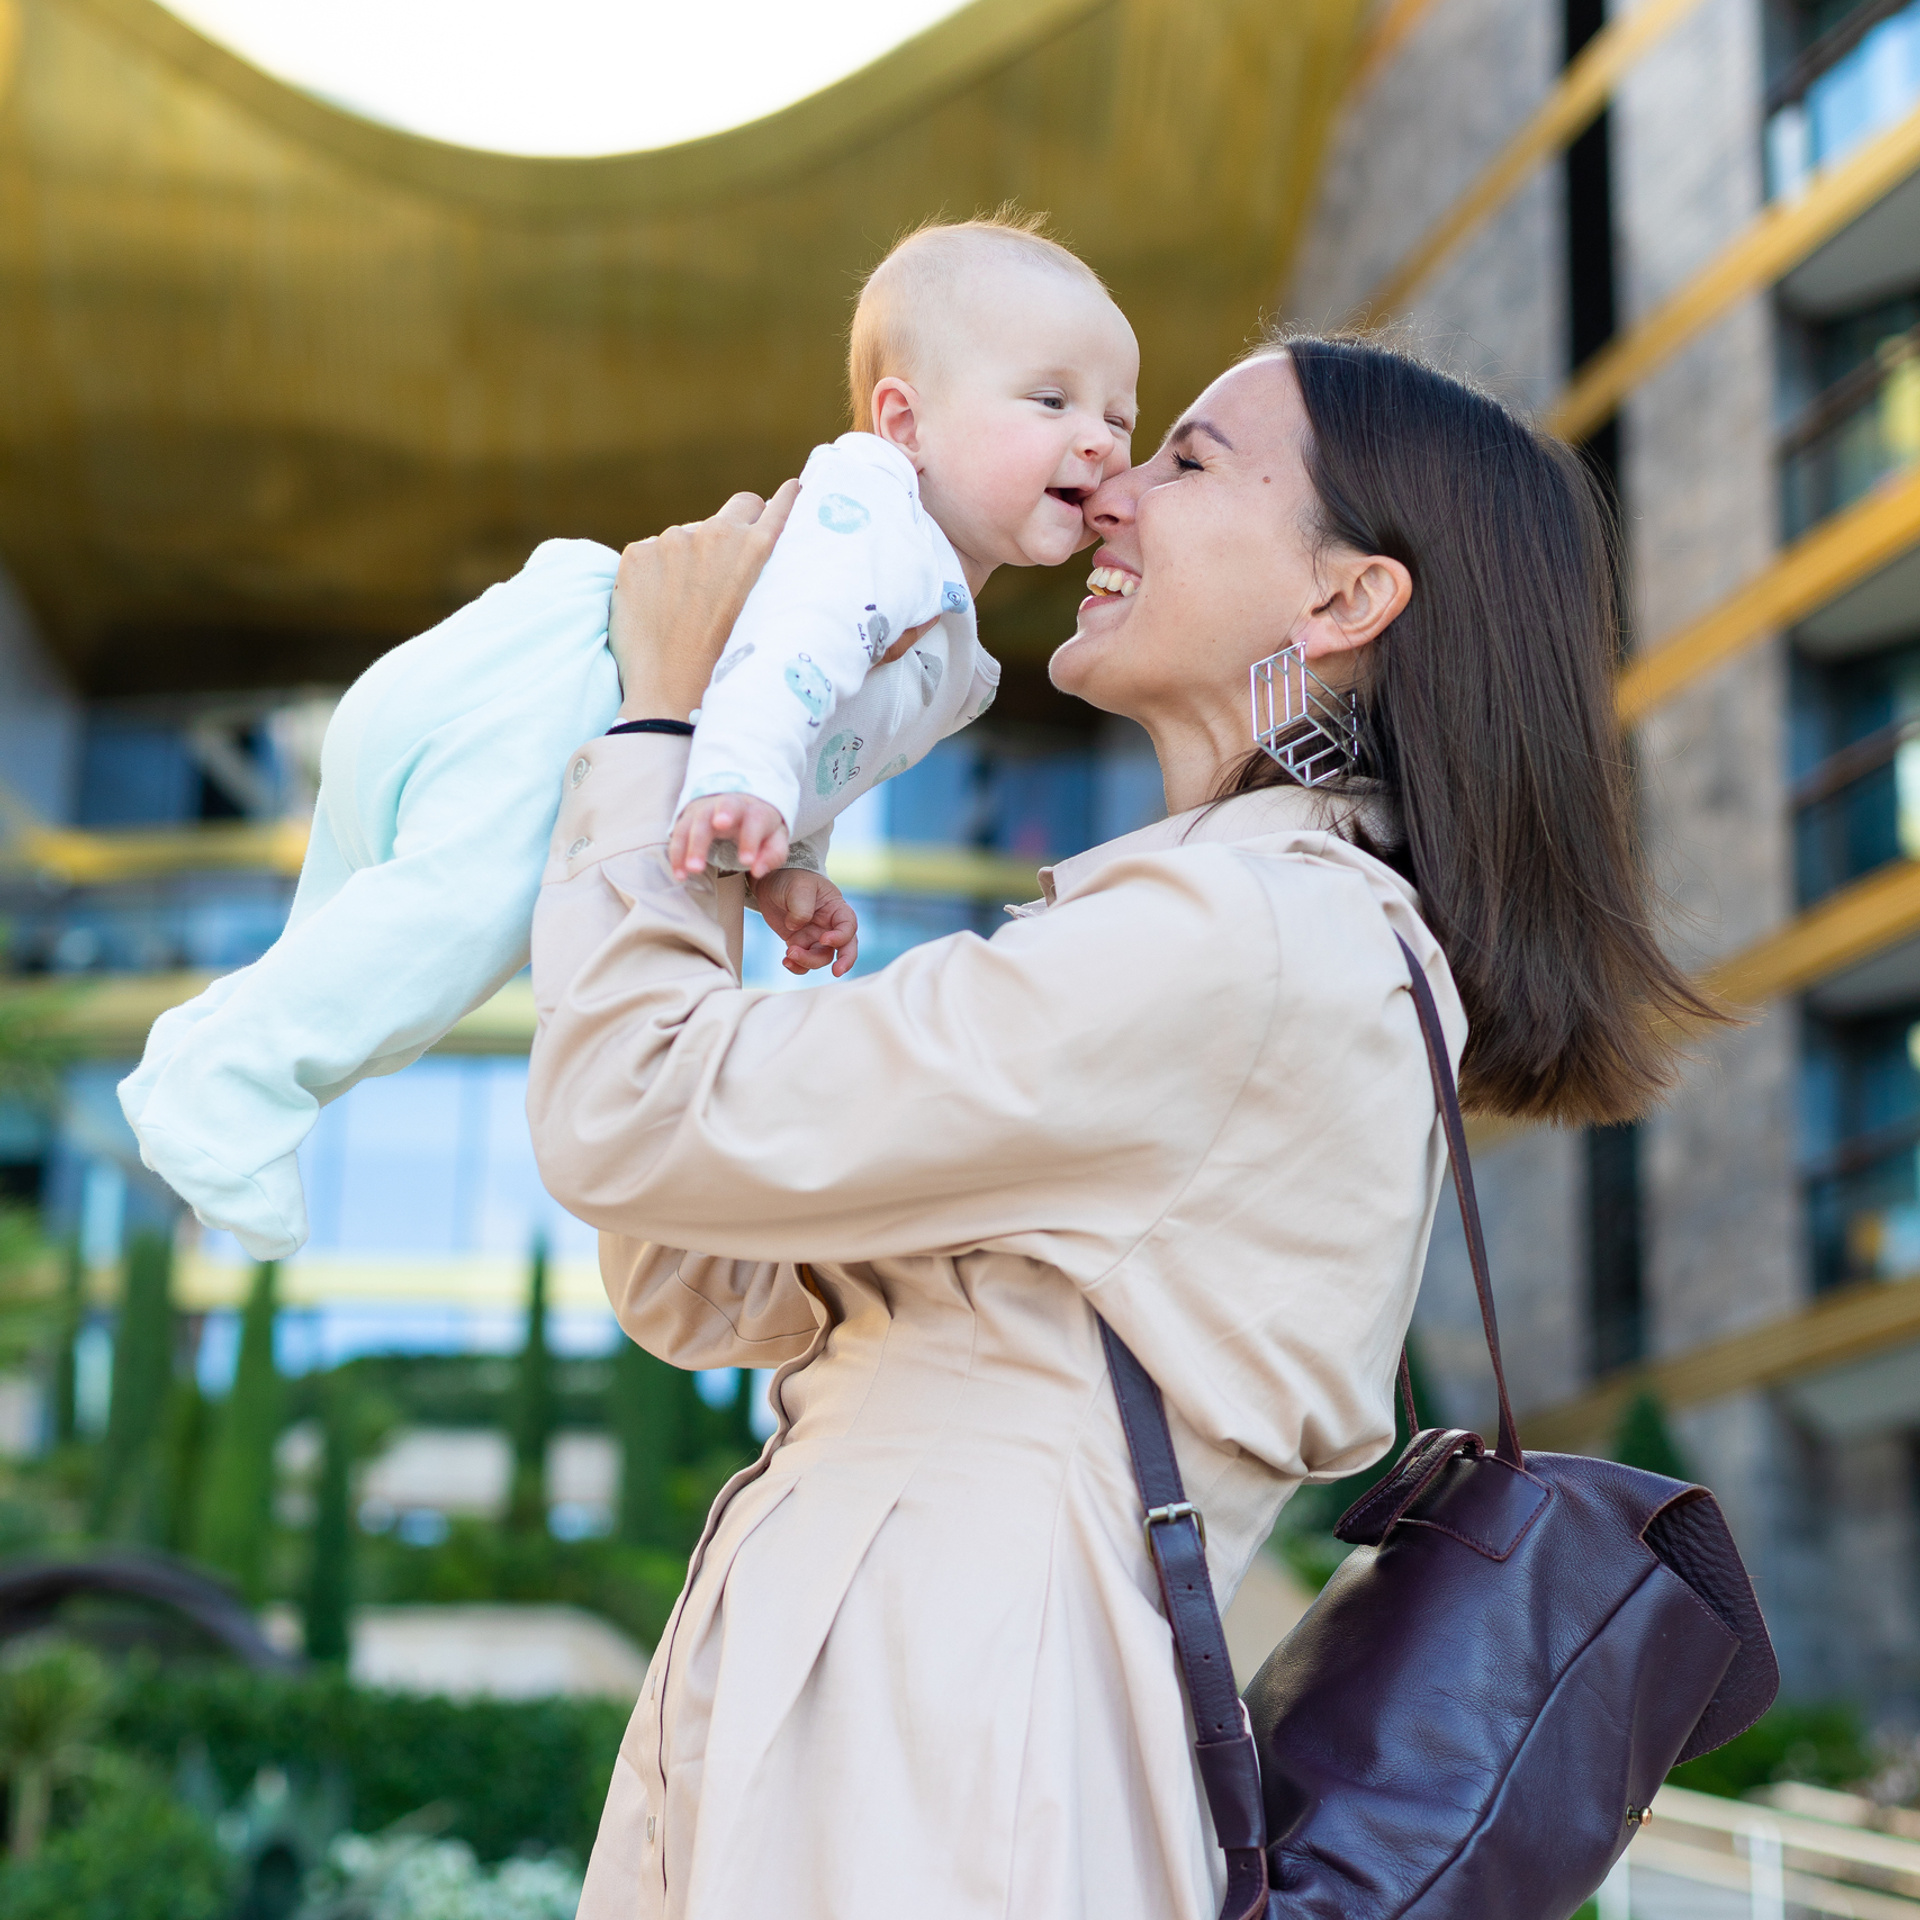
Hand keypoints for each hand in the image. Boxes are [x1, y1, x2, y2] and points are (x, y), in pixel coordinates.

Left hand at [610, 480, 800, 720]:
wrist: (673, 697)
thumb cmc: (727, 667)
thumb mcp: (766, 616)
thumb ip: (765, 576)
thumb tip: (759, 554)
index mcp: (758, 548)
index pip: (780, 504)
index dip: (785, 501)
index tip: (790, 495)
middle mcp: (717, 534)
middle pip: (739, 507)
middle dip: (740, 526)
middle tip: (734, 560)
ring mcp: (672, 541)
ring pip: (690, 537)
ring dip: (691, 559)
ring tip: (687, 610)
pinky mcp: (637, 555)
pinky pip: (652, 554)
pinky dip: (656, 576)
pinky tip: (659, 611)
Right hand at [671, 793, 789, 881]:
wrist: (739, 802)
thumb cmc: (759, 827)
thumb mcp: (775, 838)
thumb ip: (773, 854)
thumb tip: (758, 870)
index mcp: (756, 809)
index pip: (755, 819)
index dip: (750, 839)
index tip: (746, 861)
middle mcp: (730, 804)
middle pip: (722, 810)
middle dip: (715, 828)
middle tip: (708, 855)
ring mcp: (706, 809)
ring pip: (696, 822)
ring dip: (692, 846)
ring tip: (693, 870)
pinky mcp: (689, 817)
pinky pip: (679, 833)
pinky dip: (678, 854)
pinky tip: (680, 874)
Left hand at [753, 868, 858, 976]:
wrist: (772, 882)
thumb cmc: (792, 879)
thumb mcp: (799, 887)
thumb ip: (802, 908)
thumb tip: (796, 928)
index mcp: (837, 909)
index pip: (848, 926)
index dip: (841, 937)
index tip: (824, 939)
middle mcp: (830, 926)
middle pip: (845, 948)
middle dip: (844, 961)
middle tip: (837, 972)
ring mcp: (815, 937)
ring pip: (821, 958)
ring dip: (807, 961)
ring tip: (789, 954)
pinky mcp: (800, 944)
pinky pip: (803, 962)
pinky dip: (796, 966)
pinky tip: (785, 961)